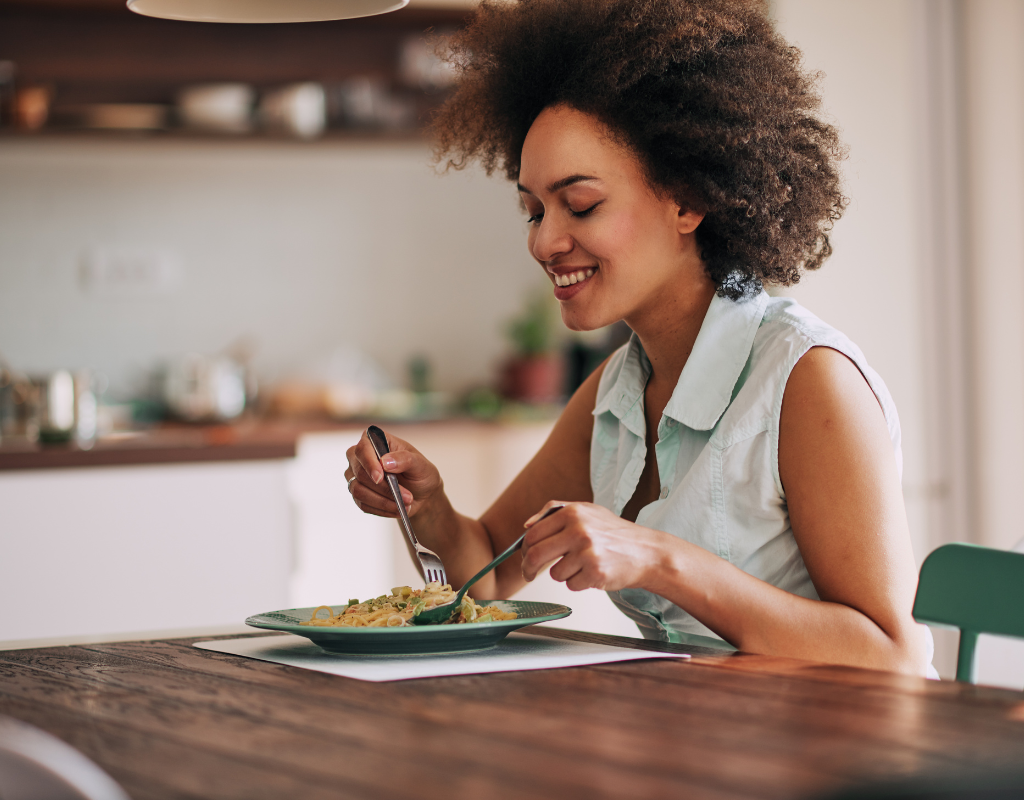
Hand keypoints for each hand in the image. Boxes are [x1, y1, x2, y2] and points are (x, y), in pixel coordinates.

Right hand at [345, 428, 442, 518]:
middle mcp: (361, 457)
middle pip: (359, 472)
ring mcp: (356, 475)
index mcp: (375, 440)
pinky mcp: (358, 493)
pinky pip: (362, 504)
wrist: (421, 493)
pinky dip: (381, 509)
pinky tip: (396, 509)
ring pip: (358, 490)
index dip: (369, 464)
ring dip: (383, 501)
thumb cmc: (420, 473)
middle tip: (407, 496)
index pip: (362, 448)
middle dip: (384, 488)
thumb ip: (405, 459)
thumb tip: (385, 462)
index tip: (380, 478)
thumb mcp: (420, 464)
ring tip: (405, 505)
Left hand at [520, 501, 666, 591]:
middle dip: (528, 568)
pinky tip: (594, 572)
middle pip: (535, 555)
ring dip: (564, 574)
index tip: (525, 557)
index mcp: (572, 512)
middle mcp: (578, 530)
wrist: (646, 552)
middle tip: (529, 574)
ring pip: (554, 573)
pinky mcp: (595, 572)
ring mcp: (587, 552)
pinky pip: (571, 585)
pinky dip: (579, 583)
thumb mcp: (587, 511)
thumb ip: (554, 511)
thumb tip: (526, 525)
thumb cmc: (614, 533)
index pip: (533, 534)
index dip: (523, 550)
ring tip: (583, 566)